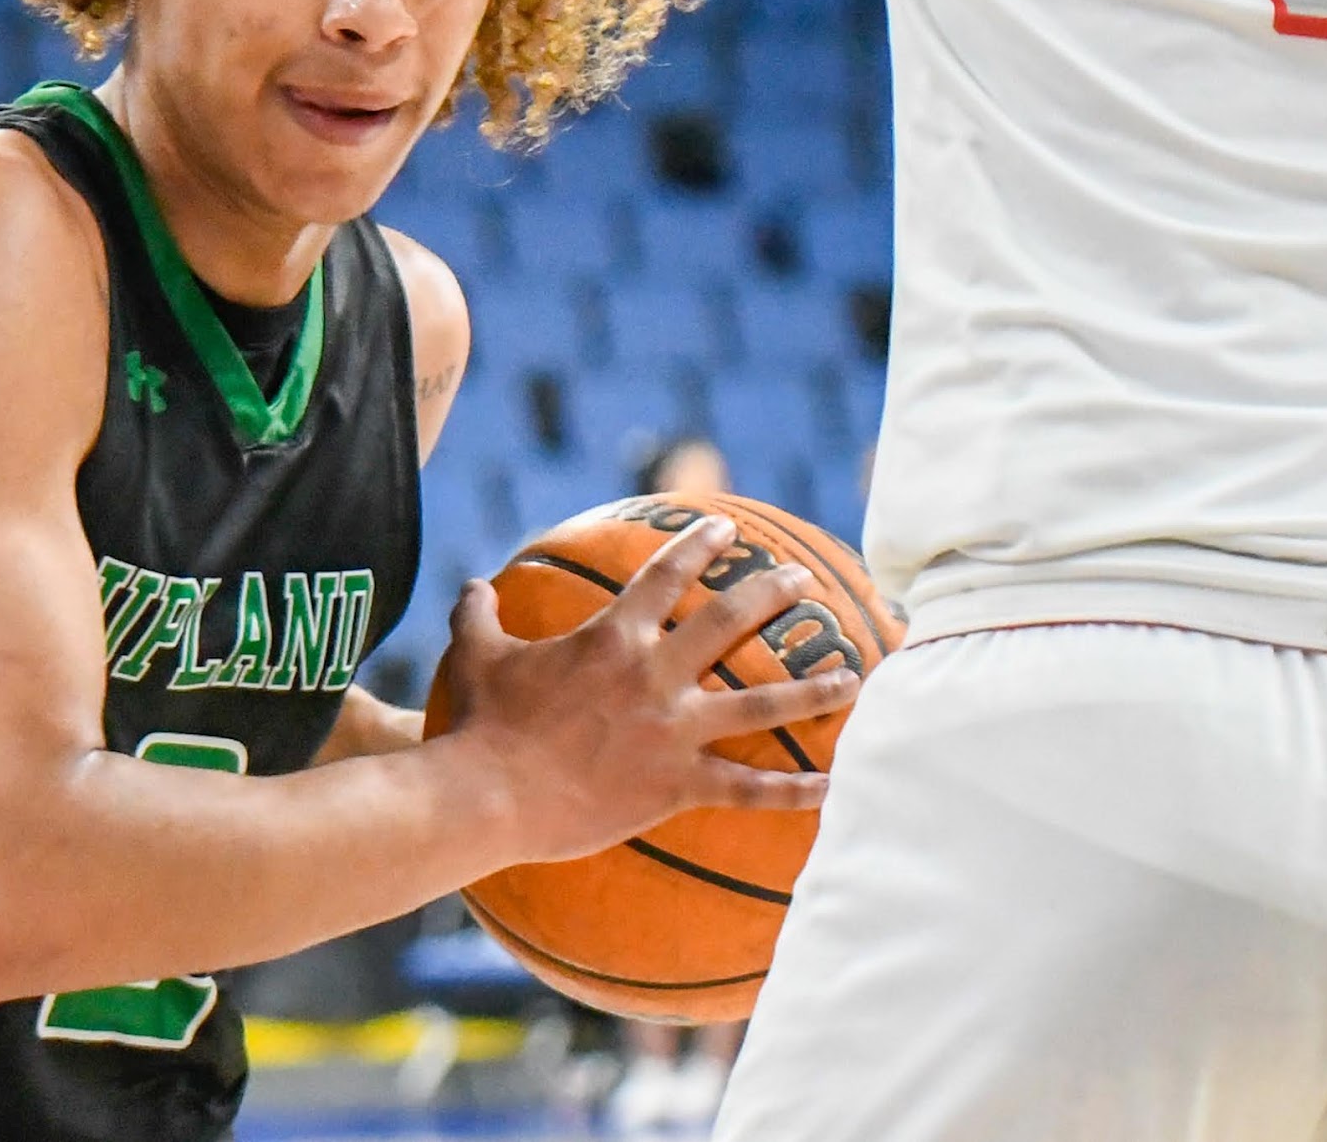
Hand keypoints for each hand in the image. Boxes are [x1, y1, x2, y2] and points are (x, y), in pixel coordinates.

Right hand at [424, 516, 861, 866]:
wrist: (489, 797)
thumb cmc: (480, 724)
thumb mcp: (475, 655)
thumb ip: (479, 614)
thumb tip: (473, 584)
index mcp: (612, 638)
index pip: (666, 575)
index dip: (699, 546)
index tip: (727, 529)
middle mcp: (654, 677)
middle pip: (728, 624)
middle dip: (773, 594)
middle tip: (806, 580)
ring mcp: (672, 734)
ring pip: (760, 707)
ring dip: (812, 691)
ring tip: (853, 676)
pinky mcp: (676, 787)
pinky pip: (748, 791)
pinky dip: (794, 792)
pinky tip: (833, 788)